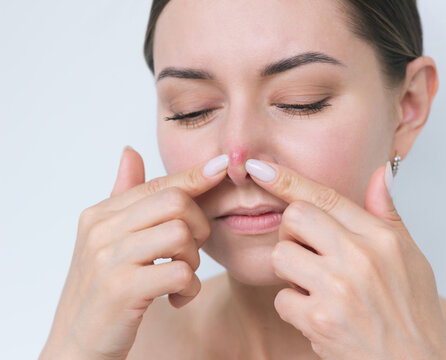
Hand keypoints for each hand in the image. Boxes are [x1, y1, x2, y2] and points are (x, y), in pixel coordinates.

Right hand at [39, 149, 228, 359]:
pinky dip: (189, 287)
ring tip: (180, 278)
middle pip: (176, 203)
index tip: (222, 167)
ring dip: (193, 260)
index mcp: (100, 215)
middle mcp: (101, 231)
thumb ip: (123, 196)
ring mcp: (109, 259)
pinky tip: (177, 298)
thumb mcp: (106, 240)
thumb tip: (131, 151)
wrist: (77, 346)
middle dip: (198, 226)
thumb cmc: (101, 291)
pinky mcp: (122, 290)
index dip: (194, 176)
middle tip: (190, 251)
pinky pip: (180, 272)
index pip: (158, 184)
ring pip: (181, 234)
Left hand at [245, 159, 445, 359]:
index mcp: (381, 238)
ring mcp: (338, 289)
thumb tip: (381, 173)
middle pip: (294, 218)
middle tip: (308, 251)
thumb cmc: (413, 312)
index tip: (259, 168)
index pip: (325, 196)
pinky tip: (317, 313)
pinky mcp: (320, 320)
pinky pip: (282, 298)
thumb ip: (388, 214)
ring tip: (315, 285)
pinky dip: (294, 307)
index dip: (287, 179)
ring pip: (281, 256)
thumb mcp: (411, 257)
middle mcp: (359, 258)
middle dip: (292, 232)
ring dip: (290, 271)